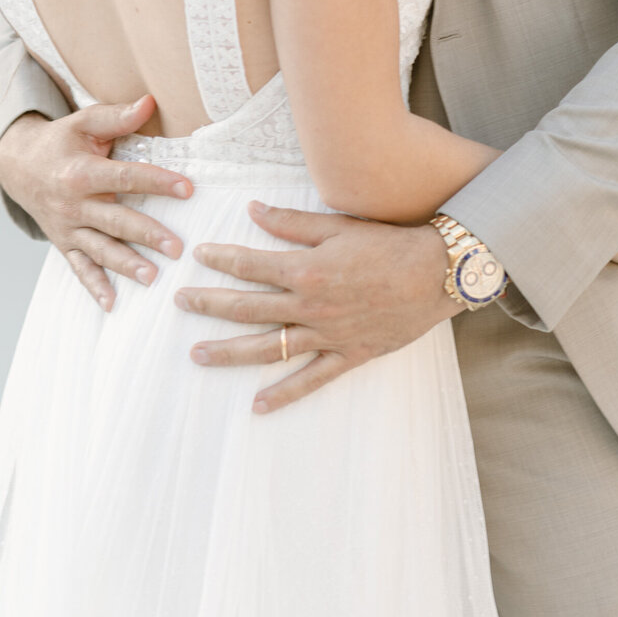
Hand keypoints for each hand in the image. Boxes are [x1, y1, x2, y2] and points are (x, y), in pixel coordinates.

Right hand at [0, 97, 193, 310]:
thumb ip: (117, 116)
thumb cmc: (62, 141)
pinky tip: (112, 304)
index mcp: (81, 172)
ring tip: (152, 278)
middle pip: (115, 221)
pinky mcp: (64, 244)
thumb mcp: (84, 122)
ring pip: (100, 250)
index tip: (187, 188)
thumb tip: (151, 102)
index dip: (157, 182)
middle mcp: (73, 204)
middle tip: (177, 247)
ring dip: (125, 265)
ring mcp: (67, 228)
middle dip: (146, 234)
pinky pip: (79, 269)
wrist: (19, 165)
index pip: (125, 178)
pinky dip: (94, 287)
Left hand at [176, 204, 454, 412]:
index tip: (198, 255)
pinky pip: (310, 379)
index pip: (250, 265)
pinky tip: (257, 406)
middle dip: (210, 304)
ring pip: (268, 347)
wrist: (437, 272)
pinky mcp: (349, 355)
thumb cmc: (390, 242)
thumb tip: (252, 210)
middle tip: (180, 302)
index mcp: (306, 269)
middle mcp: (310, 306)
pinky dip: (284, 394)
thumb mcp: (339, 225)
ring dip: (229, 352)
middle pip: (248, 307)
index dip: (221, 259)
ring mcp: (327, 335)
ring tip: (197, 354)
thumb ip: (292, 222)